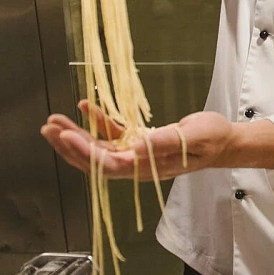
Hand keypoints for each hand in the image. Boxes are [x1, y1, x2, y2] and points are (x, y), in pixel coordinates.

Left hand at [41, 101, 233, 179]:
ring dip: (76, 135)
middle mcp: (137, 165)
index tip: (66, 137)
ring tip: (55, 121)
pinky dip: (98, 122)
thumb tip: (137, 146)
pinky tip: (86, 107)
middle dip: (70, 144)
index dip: (85, 153)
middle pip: (95, 160)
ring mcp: (136, 155)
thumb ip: (167, 141)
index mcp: (148, 167)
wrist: (224, 141)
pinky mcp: (138, 143)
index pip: (108, 164)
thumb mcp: (195, 136)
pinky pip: (113, 135)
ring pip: (98, 148)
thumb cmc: (213, 139)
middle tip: (49, 127)